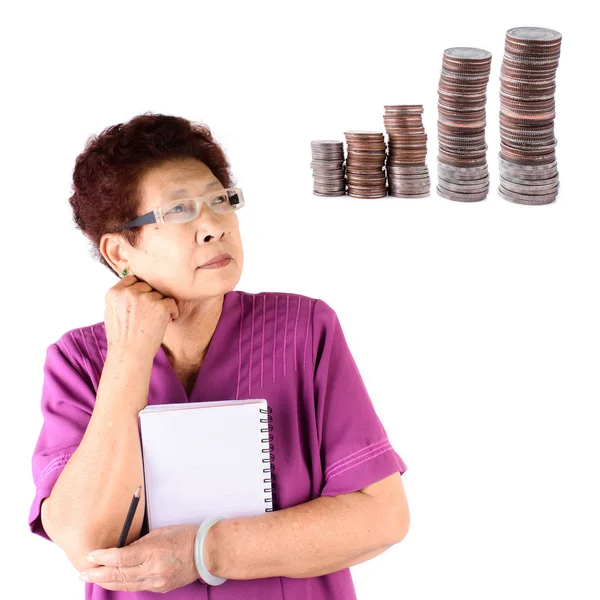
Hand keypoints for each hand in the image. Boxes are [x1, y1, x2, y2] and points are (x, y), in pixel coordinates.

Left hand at [79, 524, 201, 592]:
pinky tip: (114, 581)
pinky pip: (136, 587)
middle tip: (82, 572)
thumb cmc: (185, 536)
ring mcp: (156, 581)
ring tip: (93, 578)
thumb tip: (121, 551)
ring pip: (125, 585)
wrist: (206, 552)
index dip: (102, 558)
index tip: (90, 556)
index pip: (120, 558)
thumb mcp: (160, 533)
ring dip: (106, 582)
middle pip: (118, 574)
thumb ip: (139, 543)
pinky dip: (123, 584)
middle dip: (97, 574)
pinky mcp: (160, 588)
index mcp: (153, 552)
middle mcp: (152, 569)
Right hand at [104, 274, 178, 360]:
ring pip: (159, 294)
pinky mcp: (160, 306)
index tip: (142, 300)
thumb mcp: (112, 312)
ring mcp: (145, 298)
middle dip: (150, 298)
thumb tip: (133, 284)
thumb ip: (120, 297)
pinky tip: (165, 322)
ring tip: (154, 321)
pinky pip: (171, 302)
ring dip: (160, 305)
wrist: (130, 355)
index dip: (140, 289)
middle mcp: (129, 292)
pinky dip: (171, 312)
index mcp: (115, 292)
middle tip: (149, 314)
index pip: (133, 279)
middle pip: (147, 285)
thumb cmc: (122, 337)